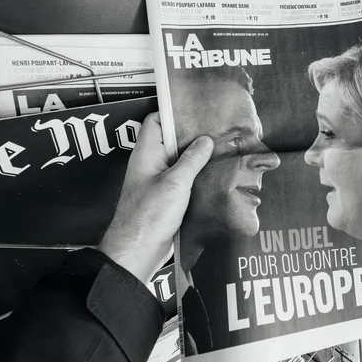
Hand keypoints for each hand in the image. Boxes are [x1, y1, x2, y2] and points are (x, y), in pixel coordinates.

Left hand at [98, 112, 212, 284]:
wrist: (139, 251)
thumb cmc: (150, 214)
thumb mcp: (175, 182)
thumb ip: (192, 160)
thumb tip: (206, 140)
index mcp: (146, 153)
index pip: (156, 121)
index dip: (174, 112)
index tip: (197, 110)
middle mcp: (151, 163)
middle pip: (171, 140)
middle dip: (192, 135)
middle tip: (217, 129)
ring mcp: (159, 180)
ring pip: (180, 160)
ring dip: (197, 157)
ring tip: (222, 148)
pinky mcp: (168, 197)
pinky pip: (184, 179)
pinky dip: (197, 175)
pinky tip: (216, 173)